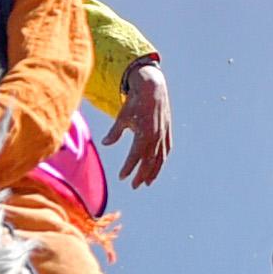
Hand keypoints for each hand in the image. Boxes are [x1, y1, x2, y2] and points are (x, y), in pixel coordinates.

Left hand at [104, 60, 171, 186]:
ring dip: (153, 172)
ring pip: (159, 159)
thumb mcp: (122, 117)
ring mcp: (163, 135)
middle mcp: (155, 137)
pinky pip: (166, 150)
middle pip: (149, 163)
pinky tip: (158, 166)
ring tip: (147, 182)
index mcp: (143, 135)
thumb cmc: (134, 102)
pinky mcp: (167, 131)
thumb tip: (105, 143)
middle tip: (134, 186)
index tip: (121, 177)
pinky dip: (162, 160)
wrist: (152, 87)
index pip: (135, 157)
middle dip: (141, 176)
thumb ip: (114, 133)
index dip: (128, 168)